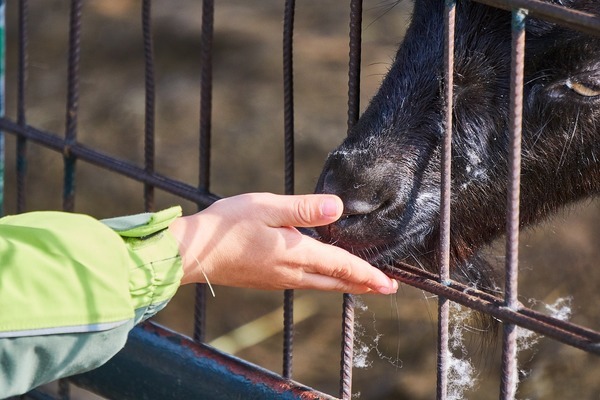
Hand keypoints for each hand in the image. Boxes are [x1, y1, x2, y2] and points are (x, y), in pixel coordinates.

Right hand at [168, 193, 397, 293]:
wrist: (192, 254)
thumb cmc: (226, 227)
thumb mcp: (266, 207)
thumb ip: (303, 209)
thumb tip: (337, 209)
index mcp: (295, 254)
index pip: (341, 266)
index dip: (367, 274)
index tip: (389, 284)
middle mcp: (291, 273)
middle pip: (335, 281)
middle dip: (363, 284)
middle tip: (386, 288)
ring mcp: (278, 279)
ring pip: (321, 285)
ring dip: (345, 284)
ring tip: (362, 283)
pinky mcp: (266, 280)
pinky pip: (305, 283)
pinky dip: (324, 281)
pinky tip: (323, 276)